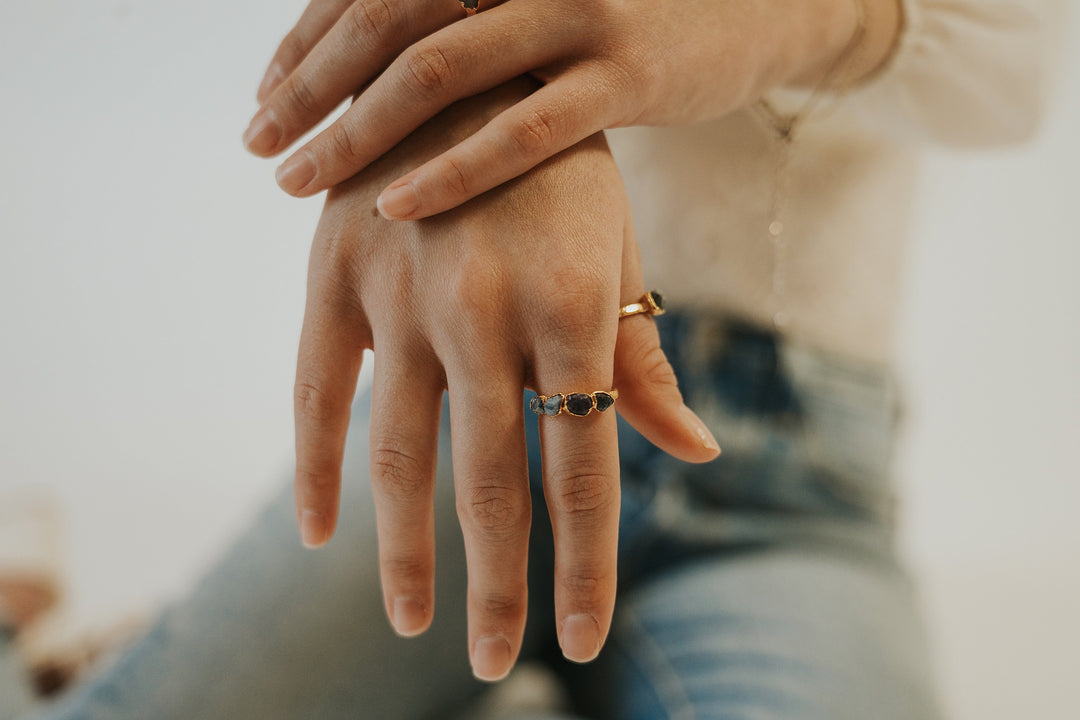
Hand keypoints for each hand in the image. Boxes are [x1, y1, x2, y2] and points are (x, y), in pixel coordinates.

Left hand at [245, 0, 897, 218]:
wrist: (754, 2)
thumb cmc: (627, 14)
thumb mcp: (539, 0)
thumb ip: (467, 21)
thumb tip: (381, 65)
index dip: (305, 40)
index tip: (265, 97)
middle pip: (382, 20)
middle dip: (306, 86)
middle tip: (256, 144)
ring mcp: (576, 13)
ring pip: (437, 71)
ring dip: (352, 130)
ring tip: (294, 180)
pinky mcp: (626, 74)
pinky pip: (521, 130)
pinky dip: (449, 169)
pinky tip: (391, 205)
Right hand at [294, 77, 717, 679]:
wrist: (474, 61)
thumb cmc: (565, 169)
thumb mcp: (620, 253)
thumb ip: (645, 360)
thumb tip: (692, 454)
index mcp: (574, 310)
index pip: (583, 473)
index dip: (584, 566)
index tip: (580, 639)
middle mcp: (486, 315)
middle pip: (491, 484)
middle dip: (497, 585)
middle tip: (493, 662)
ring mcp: (403, 298)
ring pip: (401, 455)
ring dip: (405, 551)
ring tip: (410, 623)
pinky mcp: (338, 278)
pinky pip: (315, 391)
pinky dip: (315, 468)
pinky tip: (319, 536)